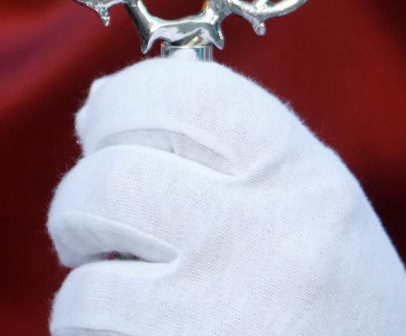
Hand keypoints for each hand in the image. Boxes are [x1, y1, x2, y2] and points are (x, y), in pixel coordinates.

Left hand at [47, 57, 405, 335]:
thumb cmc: (330, 284)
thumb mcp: (308, 193)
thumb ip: (220, 142)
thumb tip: (96, 100)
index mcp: (296, 175)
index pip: (181, 95)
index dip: (120, 102)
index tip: (101, 123)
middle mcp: (259, 238)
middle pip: (107, 183)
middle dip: (76, 205)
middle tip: (91, 230)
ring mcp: (218, 316)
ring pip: (85, 289)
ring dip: (87, 295)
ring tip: (122, 301)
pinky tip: (137, 335)